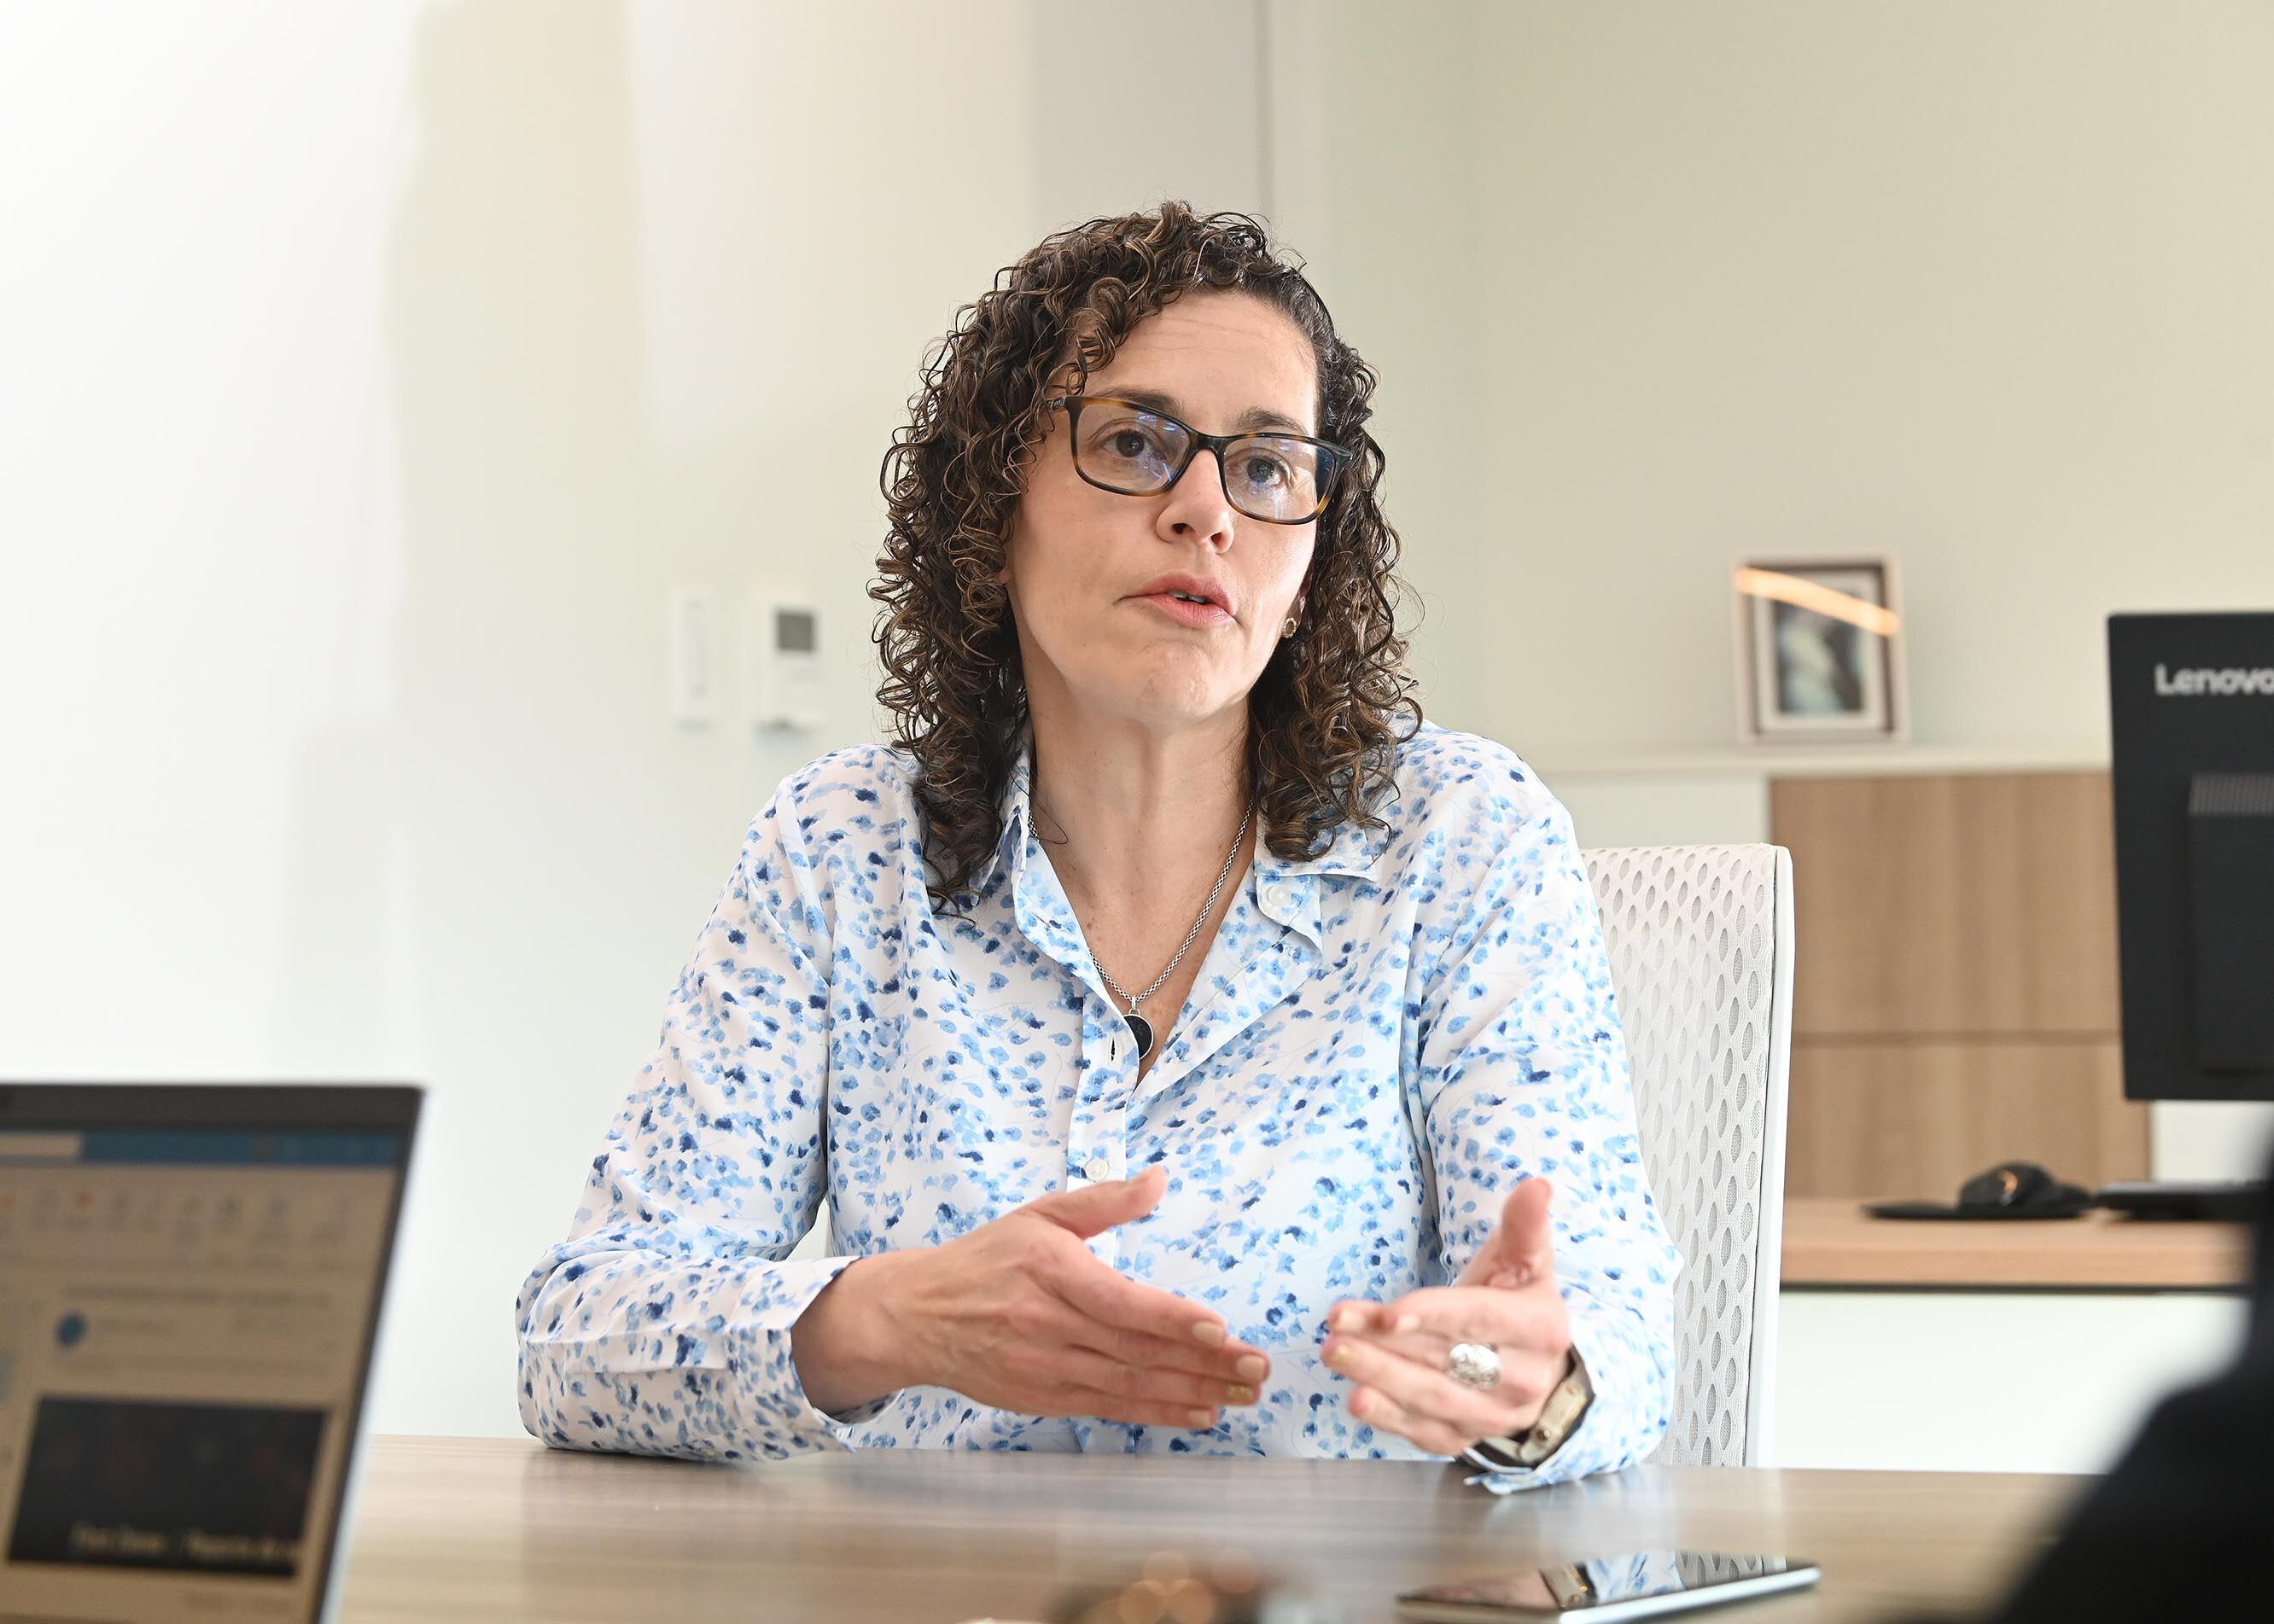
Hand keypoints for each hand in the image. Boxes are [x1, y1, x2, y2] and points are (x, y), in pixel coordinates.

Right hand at [792, 1166, 1270, 1428]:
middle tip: (1257, 1370)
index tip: (1219, 1328)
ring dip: (1192, 1393)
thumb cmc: (987, 1259)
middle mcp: (1049, 1324)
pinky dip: (1157, 1412)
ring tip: (1243, 1396)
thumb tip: (1159, 1179)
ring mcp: (1046, 1367)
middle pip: (1137, 1350)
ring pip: (1130, 1385)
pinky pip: (1111, 1407)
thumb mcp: (1040, 1214)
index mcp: (1050, 1271)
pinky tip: (1199, 1413)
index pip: (1120, 1303)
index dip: (1171, 1320)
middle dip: (1203, 1363)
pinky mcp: (1046, 1397)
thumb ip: (1104, 1201)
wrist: (916, 1317)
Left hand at [1320, 1177, 1573, 1457]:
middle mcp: (1524, 1379)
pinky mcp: (1470, 1439)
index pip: (1479, 1319)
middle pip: (1446, 1360)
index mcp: (1541, 1328)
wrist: (1540, 1371)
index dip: (1431, 1315)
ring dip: (1379, 1377)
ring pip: (1432, 1398)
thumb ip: (1524, 1226)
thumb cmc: (1516, 1303)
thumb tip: (1537, 1185)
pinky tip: (1358, 1399)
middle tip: (1335, 1328)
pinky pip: (1427, 1433)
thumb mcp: (1525, 1262)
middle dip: (1385, 1343)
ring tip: (1334, 1354)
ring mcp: (1497, 1416)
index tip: (1386, 1311)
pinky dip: (1391, 1419)